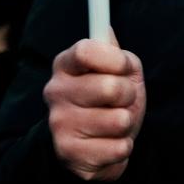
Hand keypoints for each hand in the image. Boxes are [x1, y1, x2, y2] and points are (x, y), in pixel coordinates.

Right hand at [44, 32, 146, 181]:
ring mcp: (59, 123)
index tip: (124, 67)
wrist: (95, 146)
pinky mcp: (68, 153)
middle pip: (110, 87)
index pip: (86, 50)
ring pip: (118, 120)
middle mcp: (55, 92)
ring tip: (114, 125)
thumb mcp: (118, 72)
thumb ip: (116, 53)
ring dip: (126, 123)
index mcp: (65, 65)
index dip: (114, 59)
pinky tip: (109, 144)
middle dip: (128, 95)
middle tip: (121, 101)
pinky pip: (118, 147)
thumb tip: (106, 31)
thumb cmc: (109, 102)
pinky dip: (123, 147)